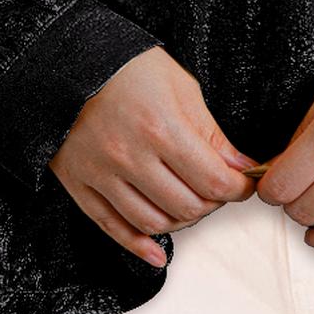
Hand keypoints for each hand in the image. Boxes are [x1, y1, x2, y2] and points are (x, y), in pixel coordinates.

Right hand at [48, 47, 266, 267]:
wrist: (68, 61)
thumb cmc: (127, 66)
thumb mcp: (180, 87)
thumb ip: (211, 132)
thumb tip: (240, 167)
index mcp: (161, 128)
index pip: (213, 181)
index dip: (239, 189)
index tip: (245, 184)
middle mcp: (130, 156)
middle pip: (186, 206)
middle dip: (213, 204)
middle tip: (218, 191)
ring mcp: (102, 173)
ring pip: (153, 222)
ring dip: (182, 222)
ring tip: (191, 205)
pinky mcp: (79, 184)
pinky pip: (111, 227)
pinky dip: (138, 246)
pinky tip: (157, 253)